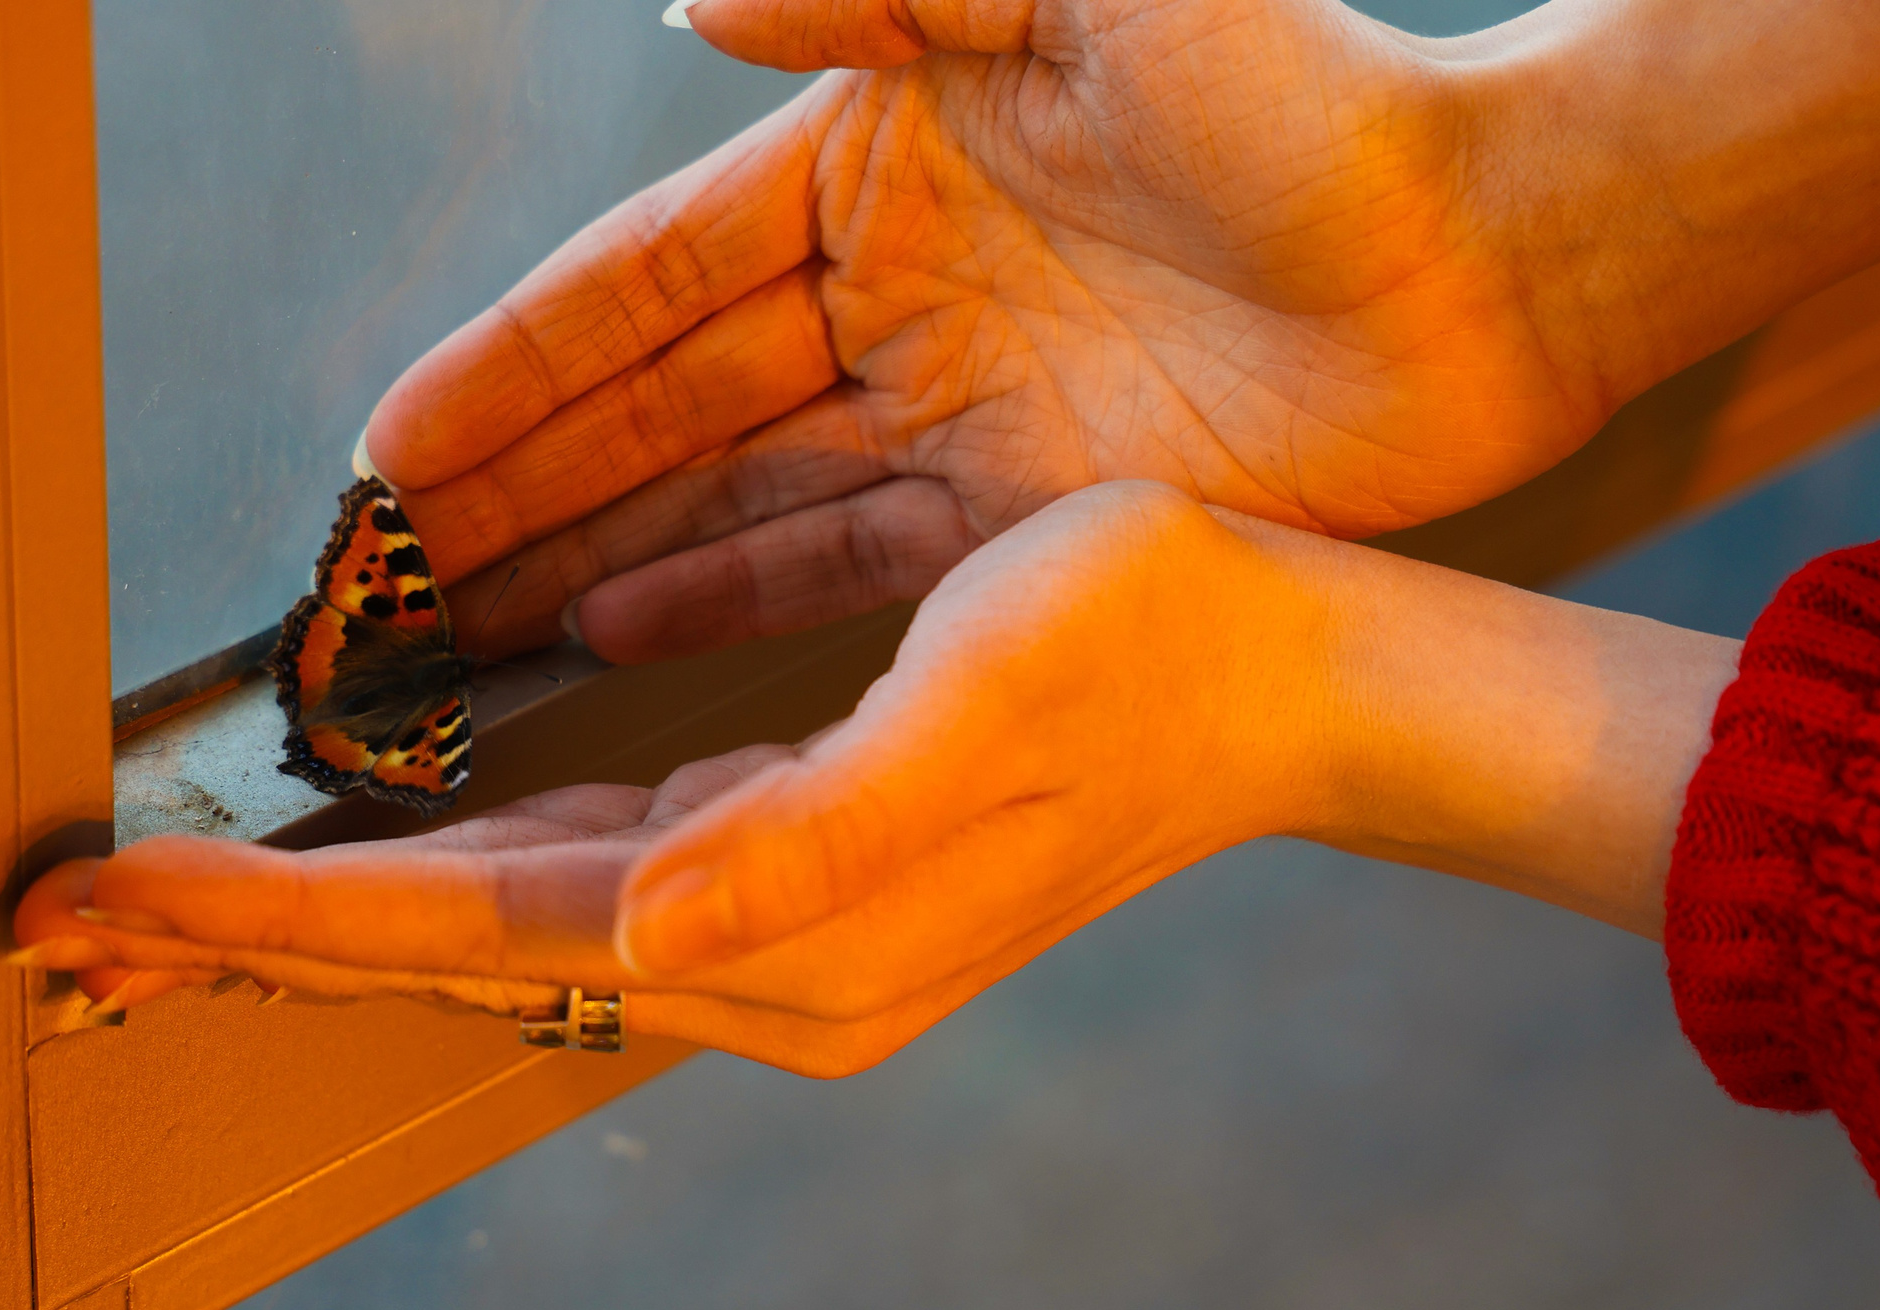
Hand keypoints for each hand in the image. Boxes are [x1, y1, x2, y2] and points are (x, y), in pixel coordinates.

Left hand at [17, 484, 1737, 1073]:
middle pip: (459, 952)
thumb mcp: (980, 715)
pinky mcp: (796, 864)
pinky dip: (452, 862)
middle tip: (72, 934)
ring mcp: (779, 921)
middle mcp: (764, 954)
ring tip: (178, 903)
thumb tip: (641, 935)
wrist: (1287, 676)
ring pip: (502, 920)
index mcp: (791, 934)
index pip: (481, 933)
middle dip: (263, 942)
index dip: (288, 920)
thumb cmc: (1150, 655)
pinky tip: (382, 848)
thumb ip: (809, 842)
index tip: (117, 904)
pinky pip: (577, 875)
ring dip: (336, 910)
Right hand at [383, 0, 1879, 666]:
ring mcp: (956, 406)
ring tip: (468, 641)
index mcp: (876, 151)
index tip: (383, 460)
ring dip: (601, 560)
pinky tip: (628, 639)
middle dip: (519, 496)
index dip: (510, 371)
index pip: (643, 283)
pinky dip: (736, 598)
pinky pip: (846, 563)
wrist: (1502, 255)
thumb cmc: (1318, 98)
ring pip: (731, 496)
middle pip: (660, 406)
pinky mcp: (1029, 509)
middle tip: (377, 591)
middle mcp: (894, 287)